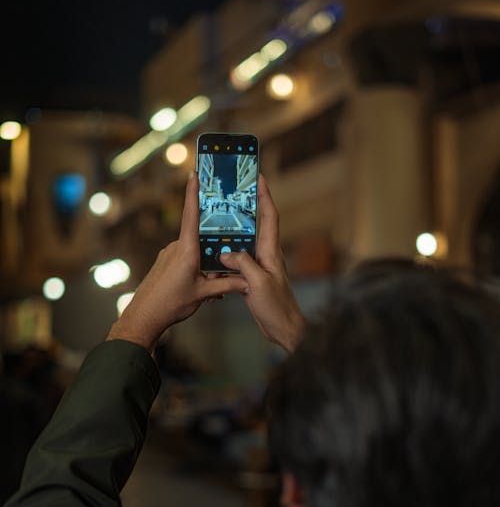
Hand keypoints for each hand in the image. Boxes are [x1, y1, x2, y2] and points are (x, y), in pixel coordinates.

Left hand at [107, 173, 247, 351]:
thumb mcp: (202, 294)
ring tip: (212, 290)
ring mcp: (169, 254)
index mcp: (186, 249)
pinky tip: (201, 290)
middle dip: (215, 252)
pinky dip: (197, 271)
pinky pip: (186, 260)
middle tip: (224, 270)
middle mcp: (176, 247)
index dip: (193, 192)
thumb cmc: (170, 304)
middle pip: (201, 239)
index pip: (191, 214)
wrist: (144, 316)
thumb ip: (226, 285)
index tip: (194, 173)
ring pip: (195, 252)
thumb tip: (247, 281)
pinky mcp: (165, 263)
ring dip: (206, 266)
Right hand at [220, 176, 304, 352]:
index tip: (258, 177)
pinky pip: (238, 262)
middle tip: (232, 192)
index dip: (264, 195)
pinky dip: (227, 256)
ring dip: (233, 232)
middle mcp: (267, 255)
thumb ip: (243, 264)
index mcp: (271, 252)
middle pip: (256, 225)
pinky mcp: (253, 279)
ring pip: (244, 243)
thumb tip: (225, 252)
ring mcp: (260, 267)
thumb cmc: (278, 308)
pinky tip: (215, 256)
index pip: (269, 216)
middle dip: (247, 207)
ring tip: (218, 219)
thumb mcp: (259, 283)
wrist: (285, 330)